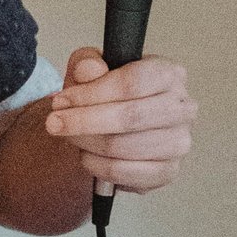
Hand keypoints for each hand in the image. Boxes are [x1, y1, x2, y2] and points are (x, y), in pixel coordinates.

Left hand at [44, 46, 195, 197]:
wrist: (113, 125)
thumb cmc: (105, 93)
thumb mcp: (90, 68)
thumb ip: (86, 64)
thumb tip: (88, 70)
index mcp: (169, 74)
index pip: (132, 83)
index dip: (92, 93)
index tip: (61, 101)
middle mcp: (182, 108)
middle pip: (130, 117)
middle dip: (84, 121)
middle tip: (54, 123)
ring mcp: (179, 142)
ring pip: (124, 147)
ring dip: (87, 143)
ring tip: (70, 137)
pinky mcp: (168, 171)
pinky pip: (126, 172)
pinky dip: (97, 166)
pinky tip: (86, 156)